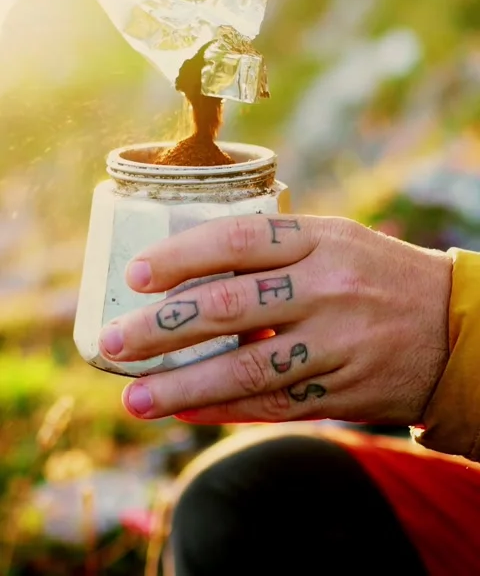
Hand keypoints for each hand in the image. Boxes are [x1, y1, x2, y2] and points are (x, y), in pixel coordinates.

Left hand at [98, 214, 451, 425]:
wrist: (452, 327)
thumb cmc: (376, 273)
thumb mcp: (334, 239)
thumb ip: (273, 249)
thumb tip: (193, 267)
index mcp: (320, 239)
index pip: (236, 242)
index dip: (180, 257)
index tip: (136, 275)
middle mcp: (326, 288)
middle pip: (228, 307)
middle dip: (160, 327)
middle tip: (112, 341)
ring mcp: (335, 343)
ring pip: (245, 368)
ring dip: (182, 385)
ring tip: (134, 398)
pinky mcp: (341, 390)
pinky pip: (272, 404)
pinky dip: (223, 409)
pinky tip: (184, 410)